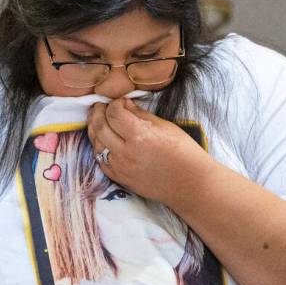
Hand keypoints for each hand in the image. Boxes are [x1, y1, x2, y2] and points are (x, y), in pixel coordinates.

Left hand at [86, 98, 213, 205]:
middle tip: (101, 106)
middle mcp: (126, 152)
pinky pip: (100, 160)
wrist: (189, 183)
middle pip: (100, 127)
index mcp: (140, 136)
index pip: (114, 113)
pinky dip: (99, 147)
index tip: (120, 102)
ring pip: (96, 144)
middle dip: (98, 113)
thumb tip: (125, 104)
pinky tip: (103, 140)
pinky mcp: (120, 179)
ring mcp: (120, 168)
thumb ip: (140, 114)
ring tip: (100, 121)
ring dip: (95, 129)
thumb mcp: (165, 126)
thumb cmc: (183, 152)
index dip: (114, 103)